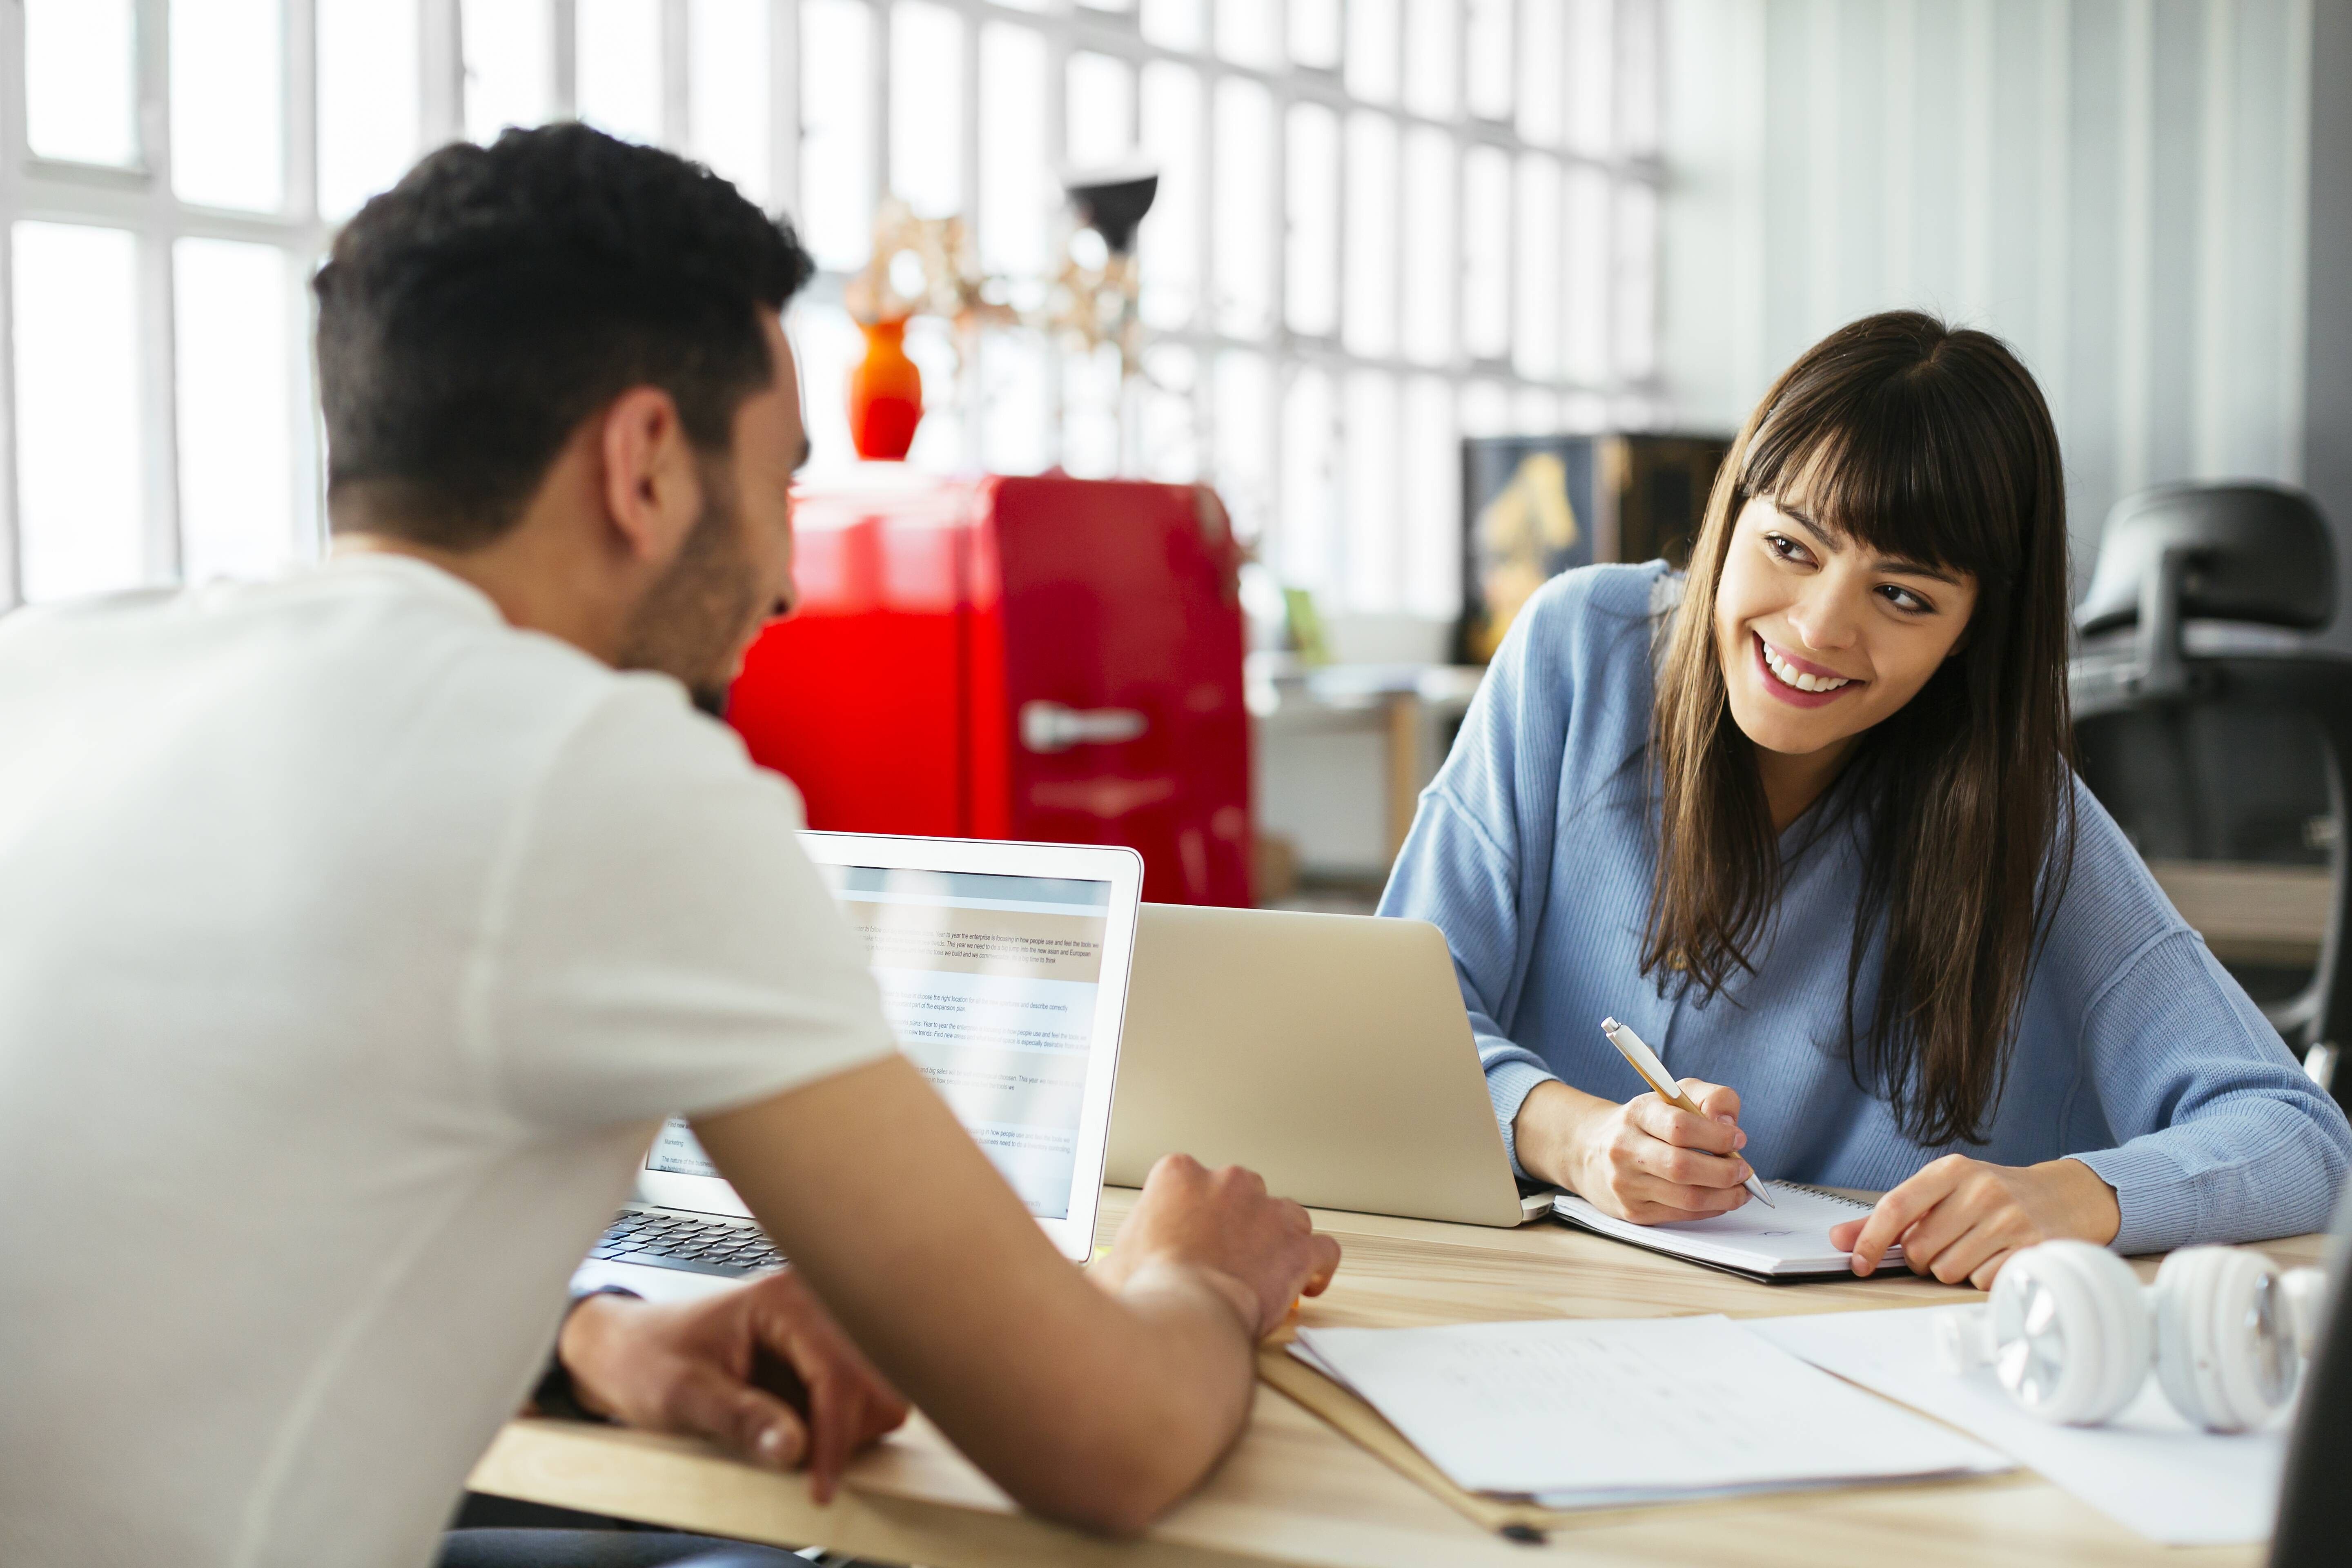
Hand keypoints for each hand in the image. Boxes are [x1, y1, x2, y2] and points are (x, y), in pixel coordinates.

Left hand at [555, 1268, 908, 1499]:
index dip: (836, 1435)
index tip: (819, 1484)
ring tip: (792, 1444)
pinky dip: (838, 1428)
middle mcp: (815, 1304)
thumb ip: (740, 1419)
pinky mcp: (821, 1356)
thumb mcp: (682, 1395)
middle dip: (846, 1431)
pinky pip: (858, 1401)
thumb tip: (794, 1449)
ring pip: (875, 1392)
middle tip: (803, 1464)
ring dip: (845, 1431)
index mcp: (785, 1299)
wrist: (628, 1352)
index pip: (839, 1372)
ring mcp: (822, 1330)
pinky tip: (797, 1432)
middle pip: (873, 1381)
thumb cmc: (647, 1360)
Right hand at [1092, 1153, 1341, 1336]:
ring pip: (1285, 1216)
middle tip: (1225, 1261)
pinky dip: (1318, 1267)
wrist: (1185, 1318)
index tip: (1193, 1239)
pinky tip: (1309, 1283)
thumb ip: (1121, 1251)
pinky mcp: (1298, 1247)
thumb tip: (1108, 1268)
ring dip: (1279, 1241)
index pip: (1191, 1182)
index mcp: (1178, 1176)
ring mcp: (1268, 1212)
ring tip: (1267, 1271)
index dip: (1194, 1216)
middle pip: (1241, 1194)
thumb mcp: (1112, 1261)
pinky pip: (1322, 1249)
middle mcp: (1228, 1182)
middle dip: (1238, 1225)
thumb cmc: (1148, 1292)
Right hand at [1515, 1077, 1754, 1223]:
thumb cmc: (1646, 1122)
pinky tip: (1720, 1200)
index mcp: (1638, 1114)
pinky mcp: (1632, 1211)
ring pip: (1686, 1198)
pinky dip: (1710, 1210)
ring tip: (1739, 1189)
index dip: (1716, 1136)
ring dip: (1724, 1196)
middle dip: (1725, 1172)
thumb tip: (1729, 1126)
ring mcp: (1626, 1184)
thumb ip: (1713, 1097)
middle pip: (1683, 1167)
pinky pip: (1681, 1215)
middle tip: (1744, 1170)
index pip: (1680, 1127)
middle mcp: (1625, 1149)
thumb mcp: (1676, 1095)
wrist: (1591, 1150)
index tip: (1739, 1138)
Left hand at [1830, 1155, 2121, 1288]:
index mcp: (1951, 1170)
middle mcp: (1981, 1190)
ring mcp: (2010, 1219)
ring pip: (1948, 1271)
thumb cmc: (1994, 1196)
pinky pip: (1982, 1283)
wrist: (2066, 1196)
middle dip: (1925, 1257)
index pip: (1896, 1206)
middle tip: (1948, 1243)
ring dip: (1954, 1269)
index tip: (1858, 1262)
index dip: (1871, 1239)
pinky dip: (1983, 1279)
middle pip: (1920, 1250)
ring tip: (1976, 1248)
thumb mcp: (1944, 1192)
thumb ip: (1892, 1216)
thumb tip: (1840, 1238)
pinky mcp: (2033, 1249)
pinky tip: (1998, 1258)